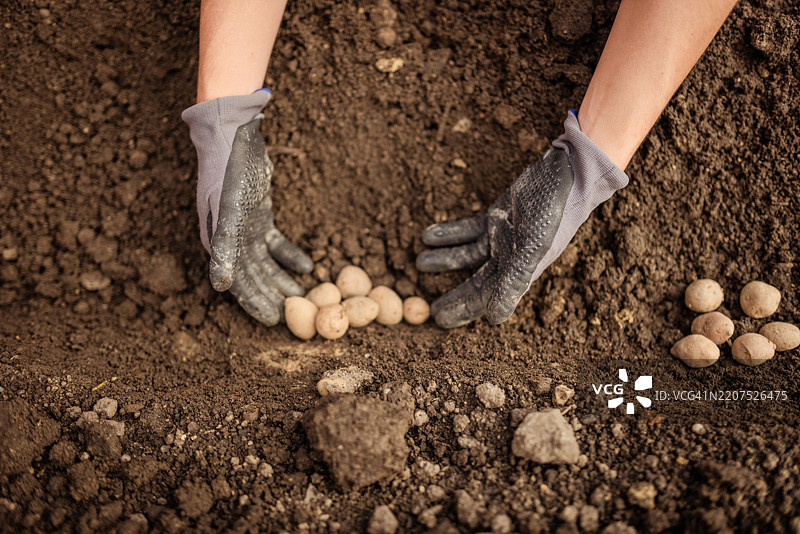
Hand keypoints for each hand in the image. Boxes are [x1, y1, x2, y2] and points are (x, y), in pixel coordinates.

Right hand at [183, 92, 311, 324]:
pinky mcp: (260, 217)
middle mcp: (229, 240)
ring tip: (303, 297)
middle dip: (271, 297)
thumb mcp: (228, 210)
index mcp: (217, 243)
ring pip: (265, 263)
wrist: (234, 137)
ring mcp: (245, 228)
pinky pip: (275, 244)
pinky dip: (289, 255)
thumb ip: (224, 248)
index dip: (254, 302)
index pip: (237, 282)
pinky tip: (307, 266)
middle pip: (253, 277)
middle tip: (294, 317)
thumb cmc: (229, 173)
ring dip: (282, 280)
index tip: (273, 322)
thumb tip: (220, 287)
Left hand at [417, 112, 627, 327]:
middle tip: (426, 308)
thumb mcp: (532, 249)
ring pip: (467, 256)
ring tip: (419, 263)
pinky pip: (468, 232)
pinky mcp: (496, 218)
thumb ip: (513, 282)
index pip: (487, 298)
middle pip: (475, 282)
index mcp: (519, 272)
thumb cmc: (553, 213)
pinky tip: (427, 236)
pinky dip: (449, 235)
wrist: (565, 174)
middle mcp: (510, 259)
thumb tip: (494, 319)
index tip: (438, 319)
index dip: (463, 310)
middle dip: (452, 295)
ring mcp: (501, 238)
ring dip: (444, 260)